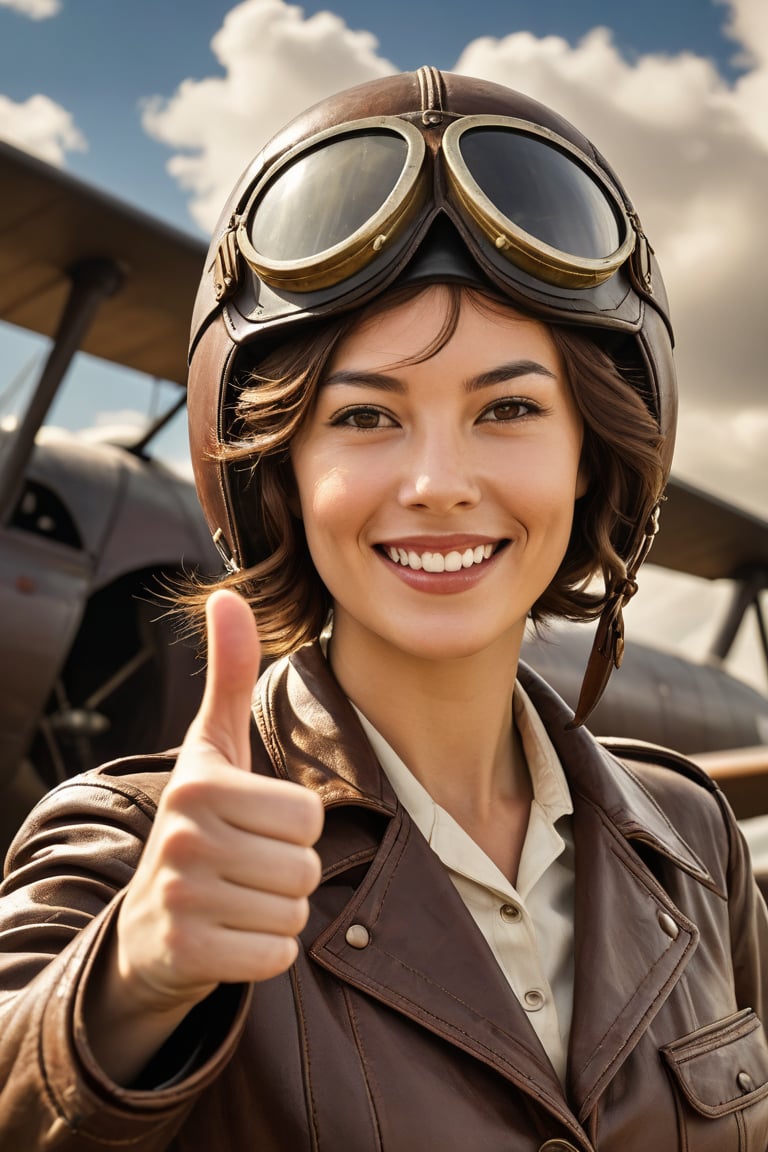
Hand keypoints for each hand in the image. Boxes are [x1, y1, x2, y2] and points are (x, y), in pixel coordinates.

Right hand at [116, 589, 323, 1014]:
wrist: (147, 922)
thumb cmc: (199, 820)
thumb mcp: (212, 748)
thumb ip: (229, 674)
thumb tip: (227, 595)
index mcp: (200, 783)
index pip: (307, 816)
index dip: (293, 827)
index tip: (253, 827)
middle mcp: (184, 836)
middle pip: (304, 865)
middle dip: (287, 872)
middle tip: (245, 868)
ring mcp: (181, 897)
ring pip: (293, 910)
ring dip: (276, 910)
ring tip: (236, 897)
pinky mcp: (187, 952)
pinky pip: (276, 954)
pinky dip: (265, 951)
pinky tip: (230, 934)